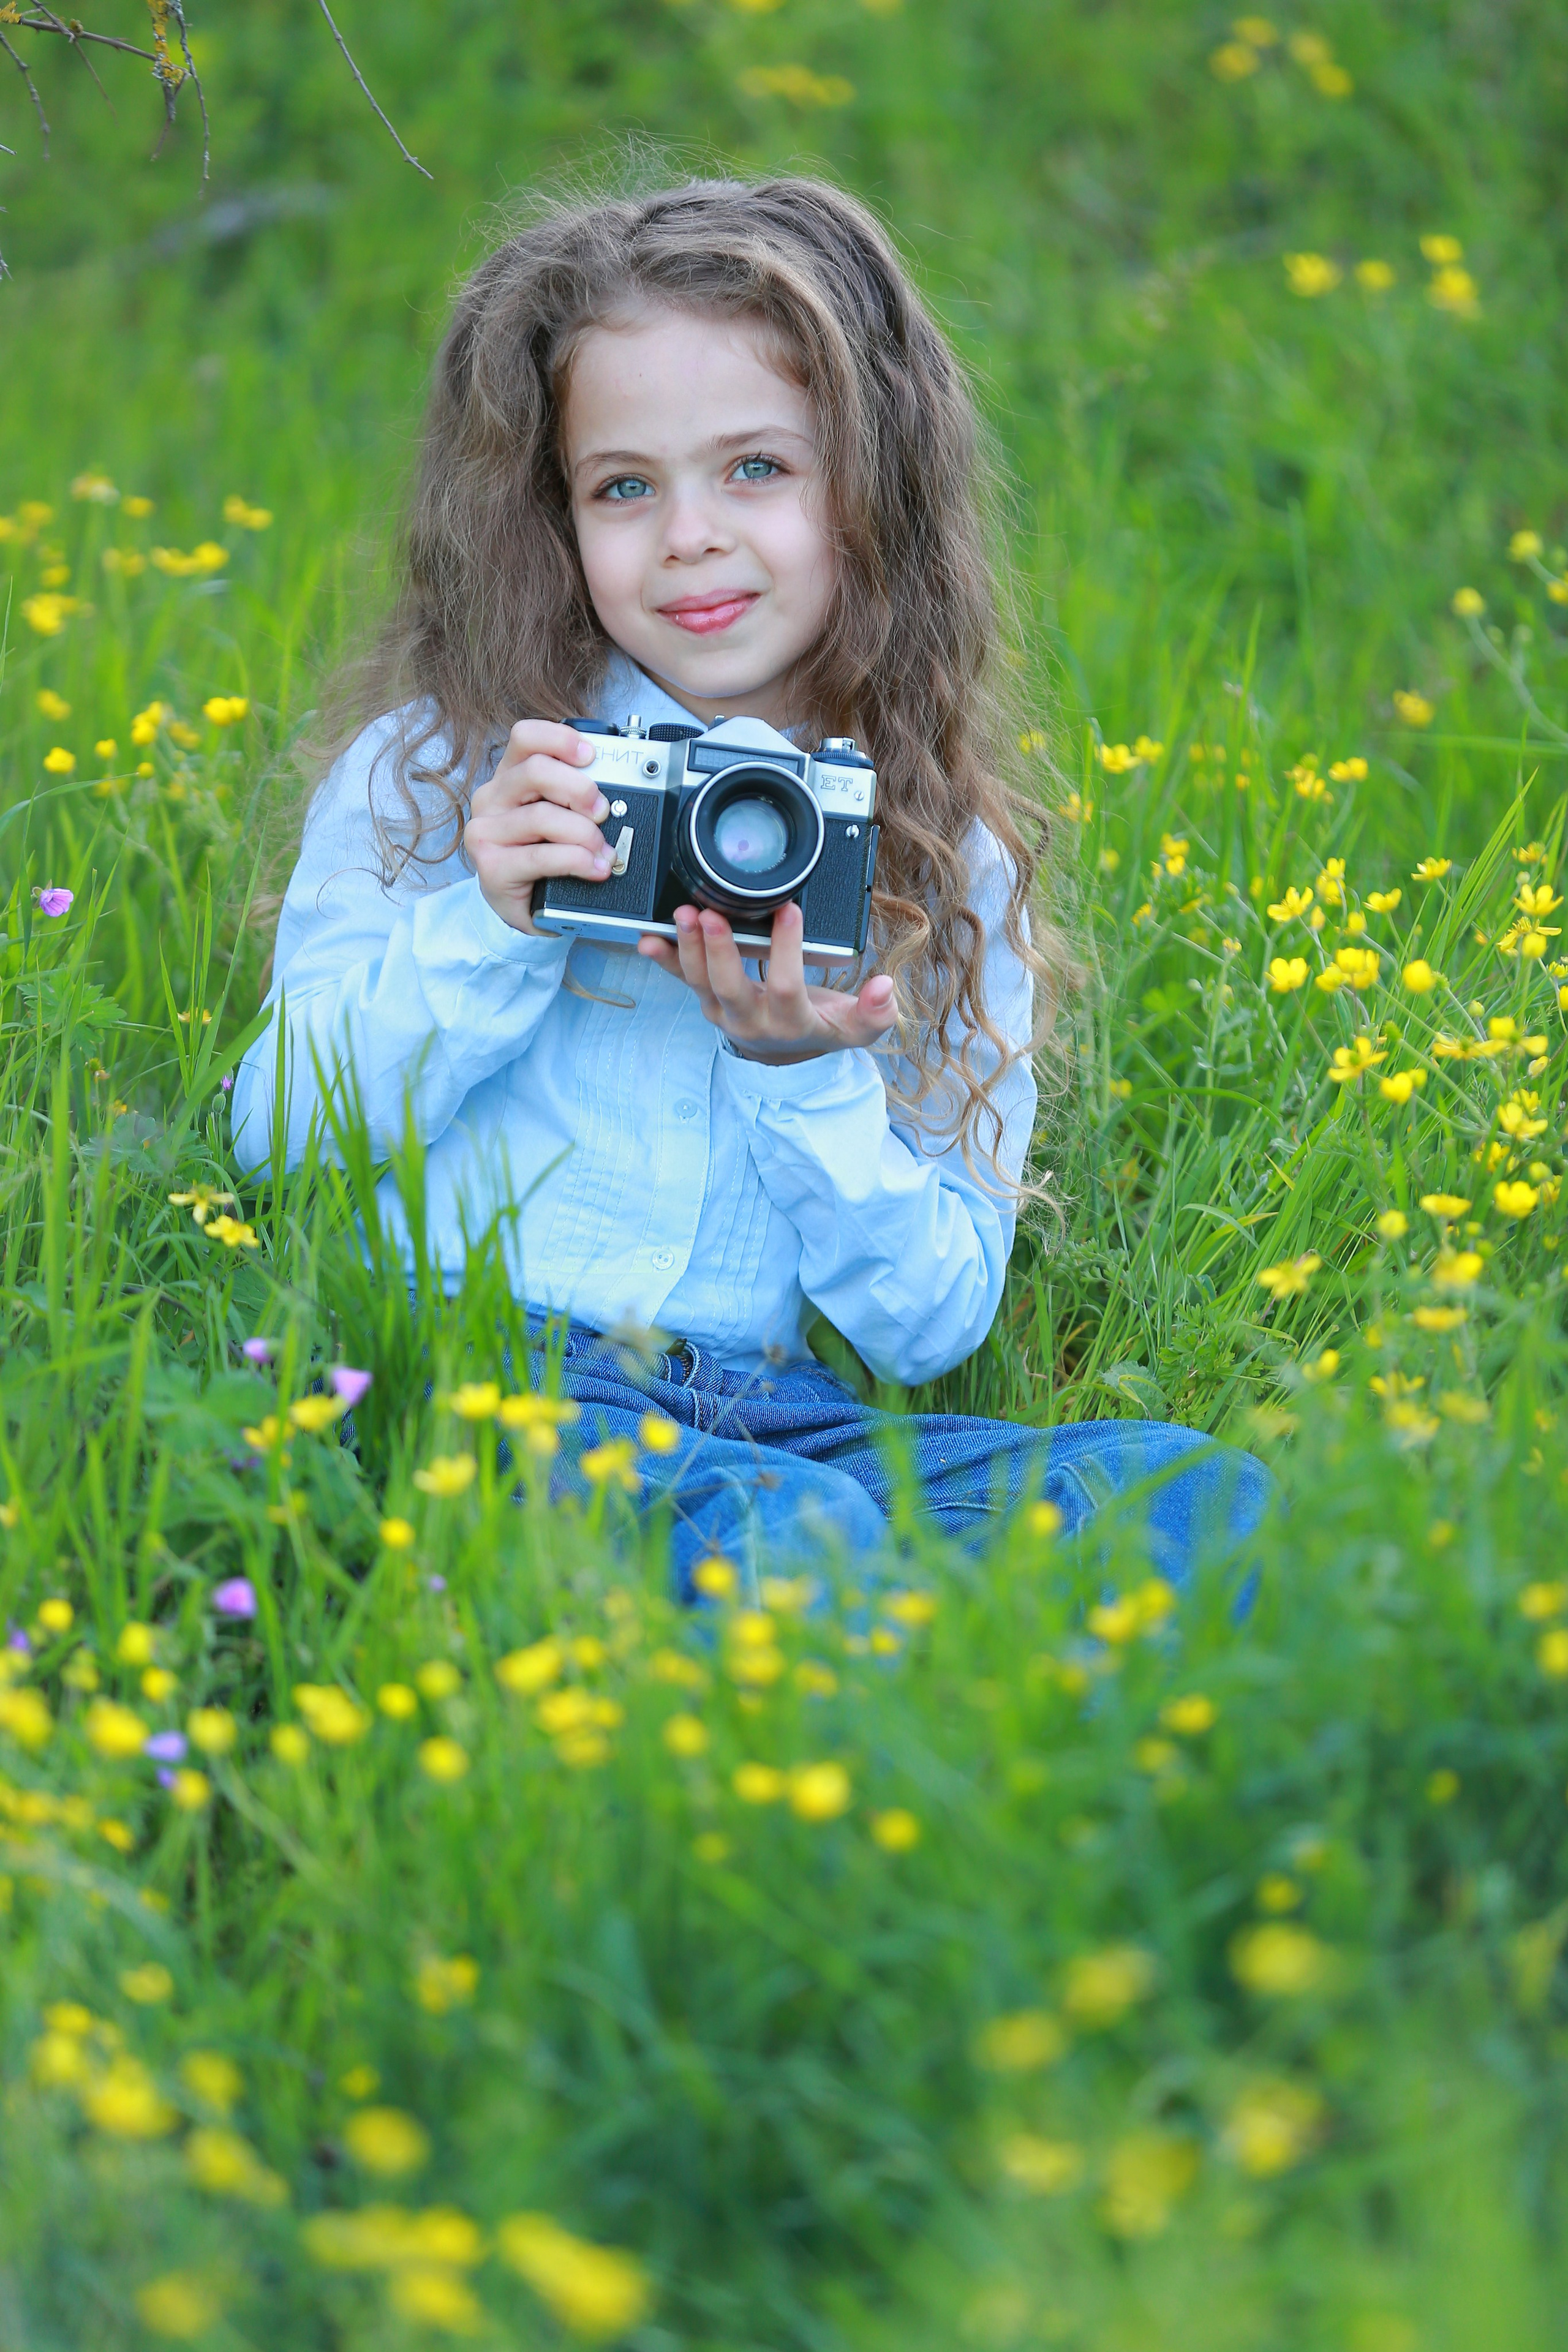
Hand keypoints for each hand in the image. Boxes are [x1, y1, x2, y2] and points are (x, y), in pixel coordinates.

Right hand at [464, 721, 611, 931]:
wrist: (527, 908)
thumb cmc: (544, 856)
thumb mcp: (559, 816)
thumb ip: (575, 795)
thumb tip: (613, 790)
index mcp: (510, 776)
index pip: (526, 737)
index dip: (561, 739)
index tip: (591, 756)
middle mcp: (491, 798)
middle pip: (536, 771)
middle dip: (580, 789)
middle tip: (602, 811)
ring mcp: (486, 832)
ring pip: (541, 816)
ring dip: (583, 833)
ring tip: (603, 850)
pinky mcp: (491, 866)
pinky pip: (541, 856)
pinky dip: (576, 861)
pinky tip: (594, 868)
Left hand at [637, 899, 895, 1062]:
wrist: (783, 1052)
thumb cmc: (820, 1028)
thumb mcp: (855, 1029)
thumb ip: (875, 1013)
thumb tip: (883, 988)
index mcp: (791, 1023)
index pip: (786, 987)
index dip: (786, 950)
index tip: (789, 911)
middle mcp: (751, 1019)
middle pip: (729, 987)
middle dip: (718, 950)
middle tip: (711, 914)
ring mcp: (723, 1011)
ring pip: (700, 982)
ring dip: (687, 947)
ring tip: (683, 913)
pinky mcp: (706, 1000)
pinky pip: (680, 979)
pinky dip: (662, 958)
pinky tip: (646, 938)